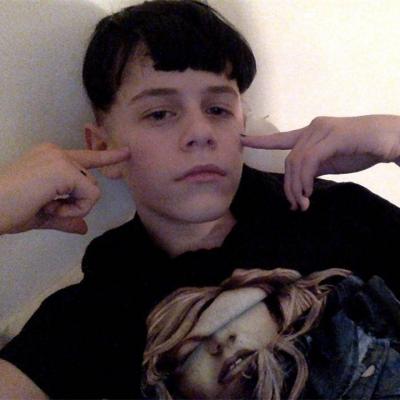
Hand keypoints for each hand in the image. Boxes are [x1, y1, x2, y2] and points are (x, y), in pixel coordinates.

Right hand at [0, 143, 129, 234]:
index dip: (107, 156)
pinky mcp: (64, 169)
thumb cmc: (8, 211)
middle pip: (90, 182)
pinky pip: (90, 195)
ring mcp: (61, 158)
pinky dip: (75, 208)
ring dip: (73, 206)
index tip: (126, 152)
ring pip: (92, 189)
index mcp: (50, 157)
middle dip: (75, 202)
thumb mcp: (43, 215)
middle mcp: (57, 152)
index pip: (86, 157)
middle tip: (46, 206)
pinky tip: (51, 206)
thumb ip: (66, 218)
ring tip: (45, 205)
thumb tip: (84, 228)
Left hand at [241, 115, 399, 210]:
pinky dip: (305, 179)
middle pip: (288, 160)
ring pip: (296, 162)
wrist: (391, 139)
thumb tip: (300, 185)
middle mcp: (312, 128)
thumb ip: (314, 168)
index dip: (261, 141)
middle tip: (296, 205)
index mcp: (311, 133)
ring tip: (303, 203)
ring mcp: (322, 130)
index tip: (243, 141)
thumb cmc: (363, 149)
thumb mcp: (332, 162)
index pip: (281, 138)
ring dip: (297, 187)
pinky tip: (309, 191)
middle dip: (289, 186)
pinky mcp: (332, 137)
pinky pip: (309, 161)